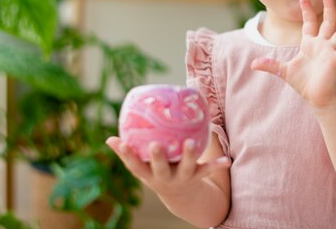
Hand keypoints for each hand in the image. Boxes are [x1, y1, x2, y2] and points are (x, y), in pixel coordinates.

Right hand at [106, 136, 229, 199]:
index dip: (127, 155)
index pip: (134, 165)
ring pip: (185, 167)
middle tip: (155, 145)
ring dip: (187, 156)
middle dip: (158, 158)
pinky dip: (217, 165)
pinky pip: (207, 170)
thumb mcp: (141, 167)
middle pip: (160, 168)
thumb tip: (108, 139)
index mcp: (148, 174)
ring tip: (190, 142)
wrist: (179, 196)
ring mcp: (181, 178)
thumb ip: (127, 153)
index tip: (121, 142)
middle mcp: (164, 178)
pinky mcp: (197, 176)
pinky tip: (226, 160)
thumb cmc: (156, 172)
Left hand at [251, 0, 335, 110]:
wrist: (316, 98)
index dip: (307, 11)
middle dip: (328, 7)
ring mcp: (332, 52)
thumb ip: (270, 65)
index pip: (309, 24)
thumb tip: (253, 64)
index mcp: (311, 44)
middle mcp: (323, 45)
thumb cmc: (304, 83)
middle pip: (328, 22)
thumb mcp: (284, 71)